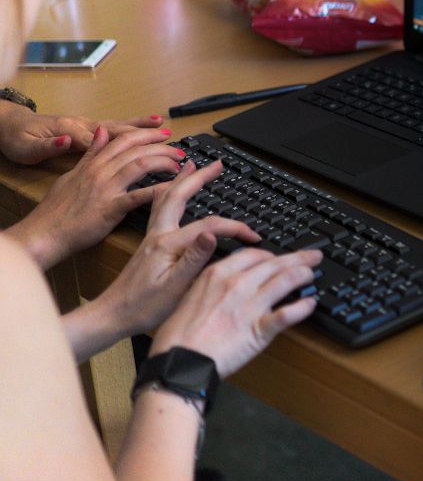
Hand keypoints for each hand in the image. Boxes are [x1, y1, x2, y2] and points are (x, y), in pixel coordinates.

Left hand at [0, 102, 164, 164]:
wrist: (9, 125)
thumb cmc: (16, 139)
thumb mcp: (26, 148)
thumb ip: (47, 146)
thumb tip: (66, 141)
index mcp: (70, 132)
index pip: (102, 140)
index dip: (126, 146)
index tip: (147, 153)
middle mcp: (82, 125)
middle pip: (117, 130)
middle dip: (144, 134)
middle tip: (168, 138)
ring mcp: (86, 125)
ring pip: (118, 126)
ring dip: (141, 126)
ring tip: (162, 123)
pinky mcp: (86, 128)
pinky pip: (113, 128)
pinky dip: (131, 126)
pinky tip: (144, 126)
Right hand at [7, 127, 184, 269]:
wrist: (43, 233)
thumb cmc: (55, 210)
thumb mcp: (72, 175)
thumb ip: (90, 154)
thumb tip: (102, 132)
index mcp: (92, 164)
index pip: (123, 140)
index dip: (146, 134)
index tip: (164, 134)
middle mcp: (100, 172)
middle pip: (136, 149)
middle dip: (162, 146)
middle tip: (179, 150)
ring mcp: (105, 189)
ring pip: (140, 165)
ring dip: (164, 162)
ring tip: (179, 166)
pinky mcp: (110, 208)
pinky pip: (138, 196)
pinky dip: (158, 190)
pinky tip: (174, 188)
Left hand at [94, 159, 262, 338]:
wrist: (112, 315)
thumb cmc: (142, 308)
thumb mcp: (174, 289)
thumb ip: (194, 259)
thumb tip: (213, 234)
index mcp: (167, 244)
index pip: (209, 225)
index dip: (235, 228)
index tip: (253, 236)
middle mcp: (158, 234)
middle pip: (178, 195)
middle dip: (199, 177)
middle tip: (217, 165)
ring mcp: (152, 236)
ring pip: (165, 197)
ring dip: (181, 179)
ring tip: (192, 165)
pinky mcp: (149, 242)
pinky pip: (158, 207)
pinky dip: (167, 192)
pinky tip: (170, 192)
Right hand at [150, 247, 320, 377]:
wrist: (179, 363)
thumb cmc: (177, 337)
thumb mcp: (189, 298)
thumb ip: (210, 287)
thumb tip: (224, 284)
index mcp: (217, 275)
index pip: (254, 255)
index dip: (271, 255)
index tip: (278, 258)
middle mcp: (236, 285)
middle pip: (275, 263)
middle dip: (298, 258)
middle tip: (312, 257)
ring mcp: (250, 306)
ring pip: (286, 281)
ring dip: (304, 275)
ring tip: (312, 275)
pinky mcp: (260, 329)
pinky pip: (289, 313)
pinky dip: (303, 307)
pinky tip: (310, 304)